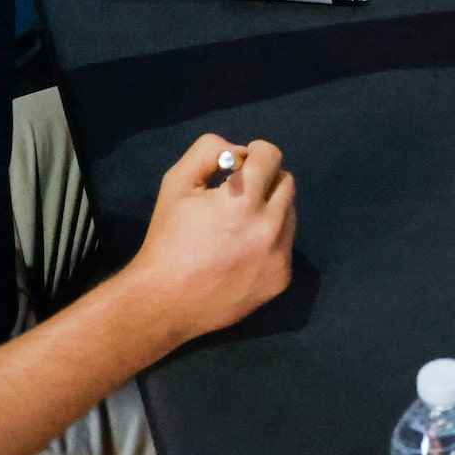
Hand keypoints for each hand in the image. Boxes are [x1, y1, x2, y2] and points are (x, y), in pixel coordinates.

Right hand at [117, 134, 296, 346]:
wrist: (165, 302)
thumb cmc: (168, 239)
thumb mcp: (176, 183)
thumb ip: (209, 152)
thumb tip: (241, 152)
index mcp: (242, 200)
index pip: (272, 157)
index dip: (257, 153)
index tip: (244, 162)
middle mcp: (269, 226)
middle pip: (286, 182)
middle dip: (265, 180)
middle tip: (240, 193)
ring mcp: (279, 255)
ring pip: (289, 213)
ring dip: (270, 209)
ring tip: (238, 225)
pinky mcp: (282, 278)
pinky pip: (286, 245)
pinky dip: (270, 241)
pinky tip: (242, 253)